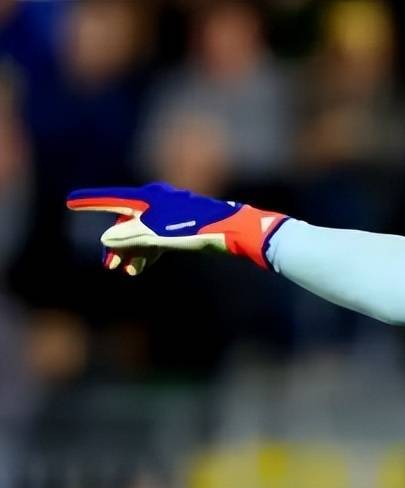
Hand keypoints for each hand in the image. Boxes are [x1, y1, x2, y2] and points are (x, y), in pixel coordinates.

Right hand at [66, 182, 287, 274]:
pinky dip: (148, 252)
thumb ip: (130, 236)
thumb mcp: (157, 234)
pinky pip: (157, 239)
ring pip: (142, 233)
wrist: (232, 231)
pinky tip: (142, 268)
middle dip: (117, 244)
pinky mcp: (183, 227)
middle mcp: (158, 202)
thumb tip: (106, 240)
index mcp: (149, 197)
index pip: (113, 198)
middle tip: (109, 266)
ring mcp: (171, 215)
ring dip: (133, 252)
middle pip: (128, 221)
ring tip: (127, 272)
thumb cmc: (195, 228)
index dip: (91, 202)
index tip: (70, 202)